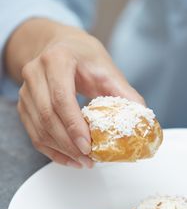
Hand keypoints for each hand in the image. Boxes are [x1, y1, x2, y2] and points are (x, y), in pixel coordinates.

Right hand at [6, 20, 144, 167]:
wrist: (59, 46)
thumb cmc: (82, 56)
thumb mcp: (106, 68)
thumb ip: (123, 92)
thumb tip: (141, 117)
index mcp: (56, 60)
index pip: (61, 97)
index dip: (74, 125)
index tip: (88, 146)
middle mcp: (35, 74)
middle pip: (48, 116)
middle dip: (69, 144)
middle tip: (88, 159)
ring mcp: (25, 91)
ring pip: (39, 129)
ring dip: (61, 150)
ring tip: (82, 162)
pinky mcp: (24, 105)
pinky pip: (34, 134)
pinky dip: (51, 150)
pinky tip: (69, 158)